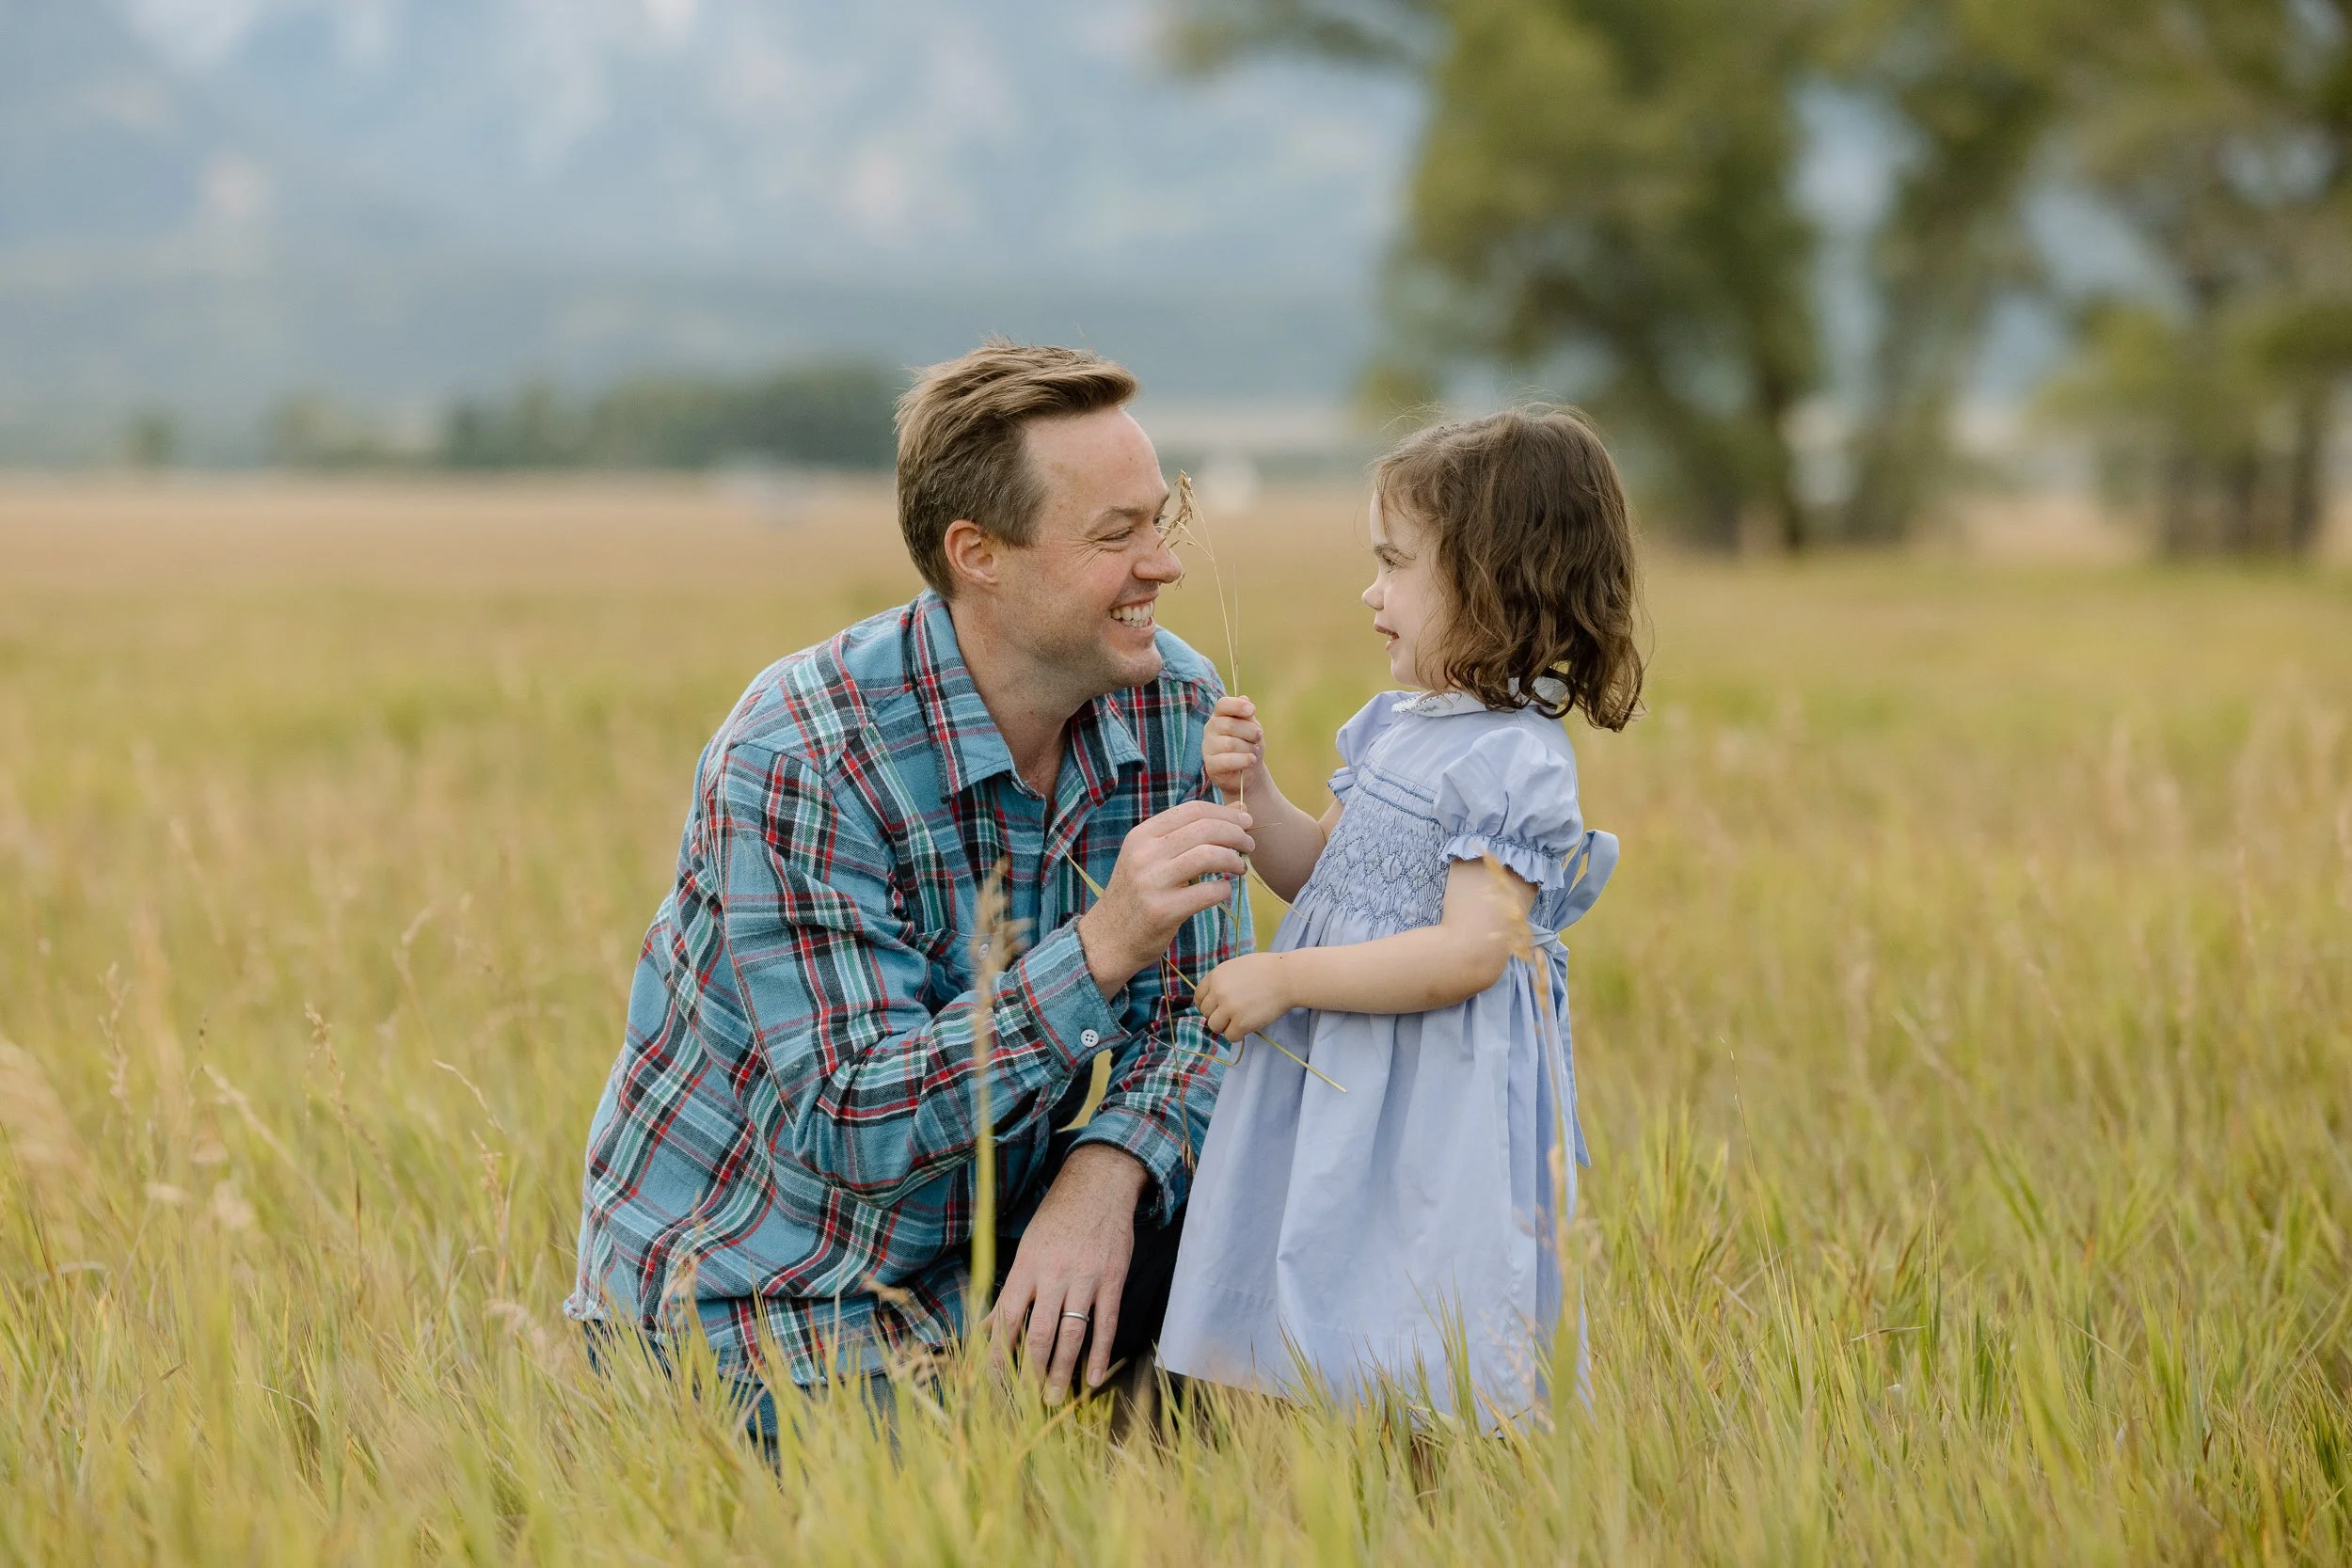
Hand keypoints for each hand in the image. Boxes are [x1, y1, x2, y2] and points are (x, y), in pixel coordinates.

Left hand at [986, 1145, 1146, 1398]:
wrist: (1100, 1183)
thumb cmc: (1057, 1216)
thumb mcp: (1027, 1247)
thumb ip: (1012, 1290)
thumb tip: (986, 1328)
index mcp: (1026, 1266)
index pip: (1006, 1320)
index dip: (997, 1356)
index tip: (992, 1385)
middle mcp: (1054, 1274)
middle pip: (1039, 1334)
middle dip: (1031, 1373)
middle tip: (1028, 1402)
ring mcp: (1086, 1278)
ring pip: (1072, 1335)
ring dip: (1062, 1371)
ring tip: (1056, 1397)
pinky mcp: (1113, 1279)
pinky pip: (1107, 1324)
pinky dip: (1101, 1355)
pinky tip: (1095, 1378)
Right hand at [1076, 800, 1253, 993]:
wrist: (1107, 940)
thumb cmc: (1136, 896)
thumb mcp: (1149, 858)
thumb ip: (1185, 835)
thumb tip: (1234, 809)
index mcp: (1141, 836)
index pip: (1192, 810)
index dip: (1224, 812)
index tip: (1245, 820)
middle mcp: (1144, 854)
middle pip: (1204, 829)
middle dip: (1236, 834)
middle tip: (1249, 845)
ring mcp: (1152, 882)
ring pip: (1209, 856)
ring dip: (1234, 860)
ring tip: (1241, 868)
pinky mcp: (1163, 911)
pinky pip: (1208, 892)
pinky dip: (1224, 889)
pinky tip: (1224, 891)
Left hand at [1194, 952, 1294, 1041]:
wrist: (1288, 977)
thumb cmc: (1267, 969)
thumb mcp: (1237, 966)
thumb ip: (1223, 981)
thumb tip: (1213, 998)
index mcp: (1216, 976)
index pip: (1198, 996)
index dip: (1207, 1004)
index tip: (1216, 1008)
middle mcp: (1218, 992)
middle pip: (1206, 1013)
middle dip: (1218, 1015)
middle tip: (1234, 1014)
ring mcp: (1229, 1008)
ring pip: (1215, 1027)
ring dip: (1226, 1026)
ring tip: (1241, 1020)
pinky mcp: (1241, 1023)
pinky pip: (1230, 1036)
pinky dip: (1238, 1034)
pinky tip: (1249, 1025)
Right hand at [1203, 695, 1266, 799]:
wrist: (1249, 772)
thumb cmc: (1249, 745)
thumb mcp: (1252, 728)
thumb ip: (1247, 715)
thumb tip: (1244, 699)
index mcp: (1219, 716)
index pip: (1222, 705)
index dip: (1237, 706)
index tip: (1252, 710)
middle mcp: (1210, 729)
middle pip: (1229, 725)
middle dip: (1249, 731)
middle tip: (1258, 737)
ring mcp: (1208, 747)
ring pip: (1230, 744)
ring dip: (1248, 748)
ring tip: (1254, 752)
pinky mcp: (1210, 765)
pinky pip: (1227, 761)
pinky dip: (1243, 760)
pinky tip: (1251, 760)